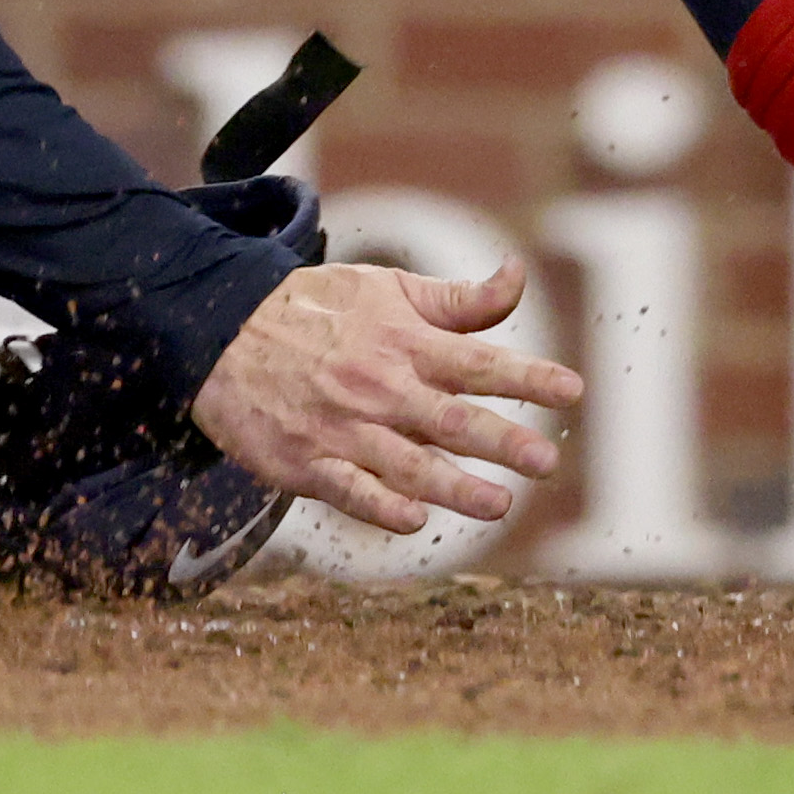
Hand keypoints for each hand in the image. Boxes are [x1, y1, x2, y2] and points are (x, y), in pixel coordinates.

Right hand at [189, 258, 581, 537]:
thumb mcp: (385, 288)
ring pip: (407, 463)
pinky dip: (379, 504)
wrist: (221, 332)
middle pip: (450, 418)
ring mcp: (342, 427)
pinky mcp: (306, 461)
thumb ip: (457, 299)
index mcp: (404, 342)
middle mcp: (379, 386)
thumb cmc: (315, 310)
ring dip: (455, 486)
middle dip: (501, 440)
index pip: (477, 361)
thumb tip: (519, 274)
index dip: (527, 375)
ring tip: (499, 504)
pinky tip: (413, 519)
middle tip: (546, 461)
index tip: (572, 391)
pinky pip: (348, 489)